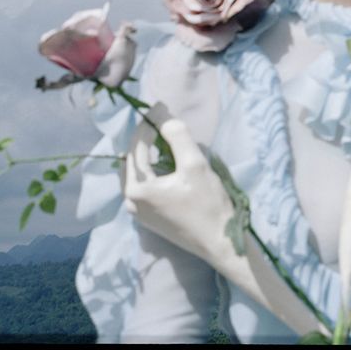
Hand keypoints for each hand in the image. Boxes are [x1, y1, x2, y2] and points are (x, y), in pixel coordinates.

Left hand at [123, 103, 322, 335]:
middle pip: (133, 160)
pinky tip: (166, 162)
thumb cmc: (207, 203)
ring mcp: (139, 213)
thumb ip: (176, 136)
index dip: (148, 123)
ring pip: (137, 173)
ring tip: (164, 137)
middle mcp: (131, 202)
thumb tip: (162, 115)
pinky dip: (152, 169)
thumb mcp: (194, 164)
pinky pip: (144, 186)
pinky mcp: (149, 219)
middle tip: (161, 119)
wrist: (220, 243)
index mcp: (137, 188)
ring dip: (148, 153)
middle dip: (145, 138)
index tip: (160, 106)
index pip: (137, 146)